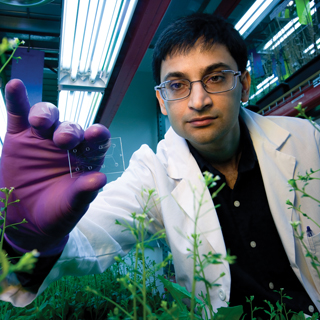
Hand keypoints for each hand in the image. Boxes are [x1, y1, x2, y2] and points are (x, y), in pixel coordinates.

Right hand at [0, 79, 109, 255]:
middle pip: (71, 127)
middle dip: (68, 131)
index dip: (97, 135)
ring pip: (48, 117)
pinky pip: (18, 114)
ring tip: (40, 123)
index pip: (96, 140)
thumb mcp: (72, 206)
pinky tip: (15, 85)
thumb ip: (84, 192)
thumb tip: (100, 178)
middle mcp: (68, 144)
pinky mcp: (20, 137)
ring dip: (46, 115)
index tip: (95, 134)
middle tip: (63, 141)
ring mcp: (43, 138)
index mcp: (86, 157)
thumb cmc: (58, 212)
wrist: (26, 220)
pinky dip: (17, 100)